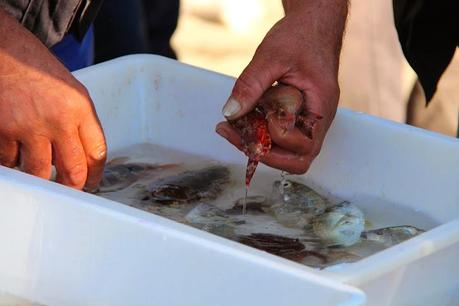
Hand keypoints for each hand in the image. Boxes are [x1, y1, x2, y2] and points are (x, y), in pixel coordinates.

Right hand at [0, 8, 106, 189]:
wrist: (7, 54)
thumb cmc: (40, 72)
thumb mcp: (74, 94)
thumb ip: (81, 125)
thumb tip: (83, 159)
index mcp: (80, 109)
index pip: (97, 153)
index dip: (96, 174)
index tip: (93, 182)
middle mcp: (57, 120)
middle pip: (73, 170)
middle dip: (73, 186)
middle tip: (70, 188)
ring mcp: (28, 127)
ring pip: (40, 173)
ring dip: (43, 178)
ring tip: (43, 174)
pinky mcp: (3, 132)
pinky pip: (12, 162)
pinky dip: (15, 163)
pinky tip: (18, 154)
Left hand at [216, 0, 347, 173]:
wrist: (313, 24)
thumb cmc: (301, 36)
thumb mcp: (272, 56)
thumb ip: (251, 85)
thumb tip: (231, 112)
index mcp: (321, 107)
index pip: (304, 147)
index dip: (277, 139)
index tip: (260, 117)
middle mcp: (317, 119)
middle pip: (297, 158)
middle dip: (264, 152)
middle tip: (235, 134)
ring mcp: (308, 119)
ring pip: (286, 151)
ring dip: (258, 144)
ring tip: (231, 127)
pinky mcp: (296, 115)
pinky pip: (279, 135)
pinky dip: (259, 132)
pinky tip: (240, 119)